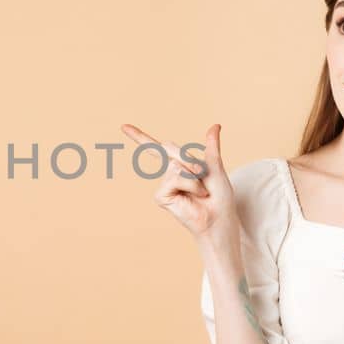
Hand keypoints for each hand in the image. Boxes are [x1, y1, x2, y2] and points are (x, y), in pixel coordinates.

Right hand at [119, 123, 234, 238]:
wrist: (219, 218)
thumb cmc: (219, 197)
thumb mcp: (215, 167)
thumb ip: (211, 147)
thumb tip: (215, 125)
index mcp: (180, 165)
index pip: (158, 148)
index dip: (140, 137)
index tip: (123, 126)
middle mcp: (170, 173)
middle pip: (172, 150)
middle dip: (192, 160)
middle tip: (204, 177)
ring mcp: (164, 184)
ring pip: (176, 165)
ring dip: (195, 176)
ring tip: (201, 190)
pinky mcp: (161, 196)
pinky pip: (174, 178)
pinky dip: (189, 184)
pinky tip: (194, 196)